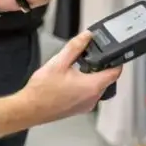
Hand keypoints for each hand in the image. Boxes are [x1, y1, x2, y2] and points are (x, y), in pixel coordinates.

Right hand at [0, 31, 121, 136]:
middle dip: (101, 66)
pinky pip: (89, 94)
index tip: (114, 52)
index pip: (115, 72)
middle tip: (91, 54)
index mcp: (92, 86)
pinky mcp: (79, 109)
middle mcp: (93, 98)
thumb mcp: (59, 62)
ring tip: (79, 65)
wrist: (29, 109)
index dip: (117, 60)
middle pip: (107, 79)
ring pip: (97, 87)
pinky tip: (72, 78)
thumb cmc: (43, 89)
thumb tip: (87, 36)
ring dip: (92, 76)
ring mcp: (86, 106)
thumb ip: (75, 47)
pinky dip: (85, 85)